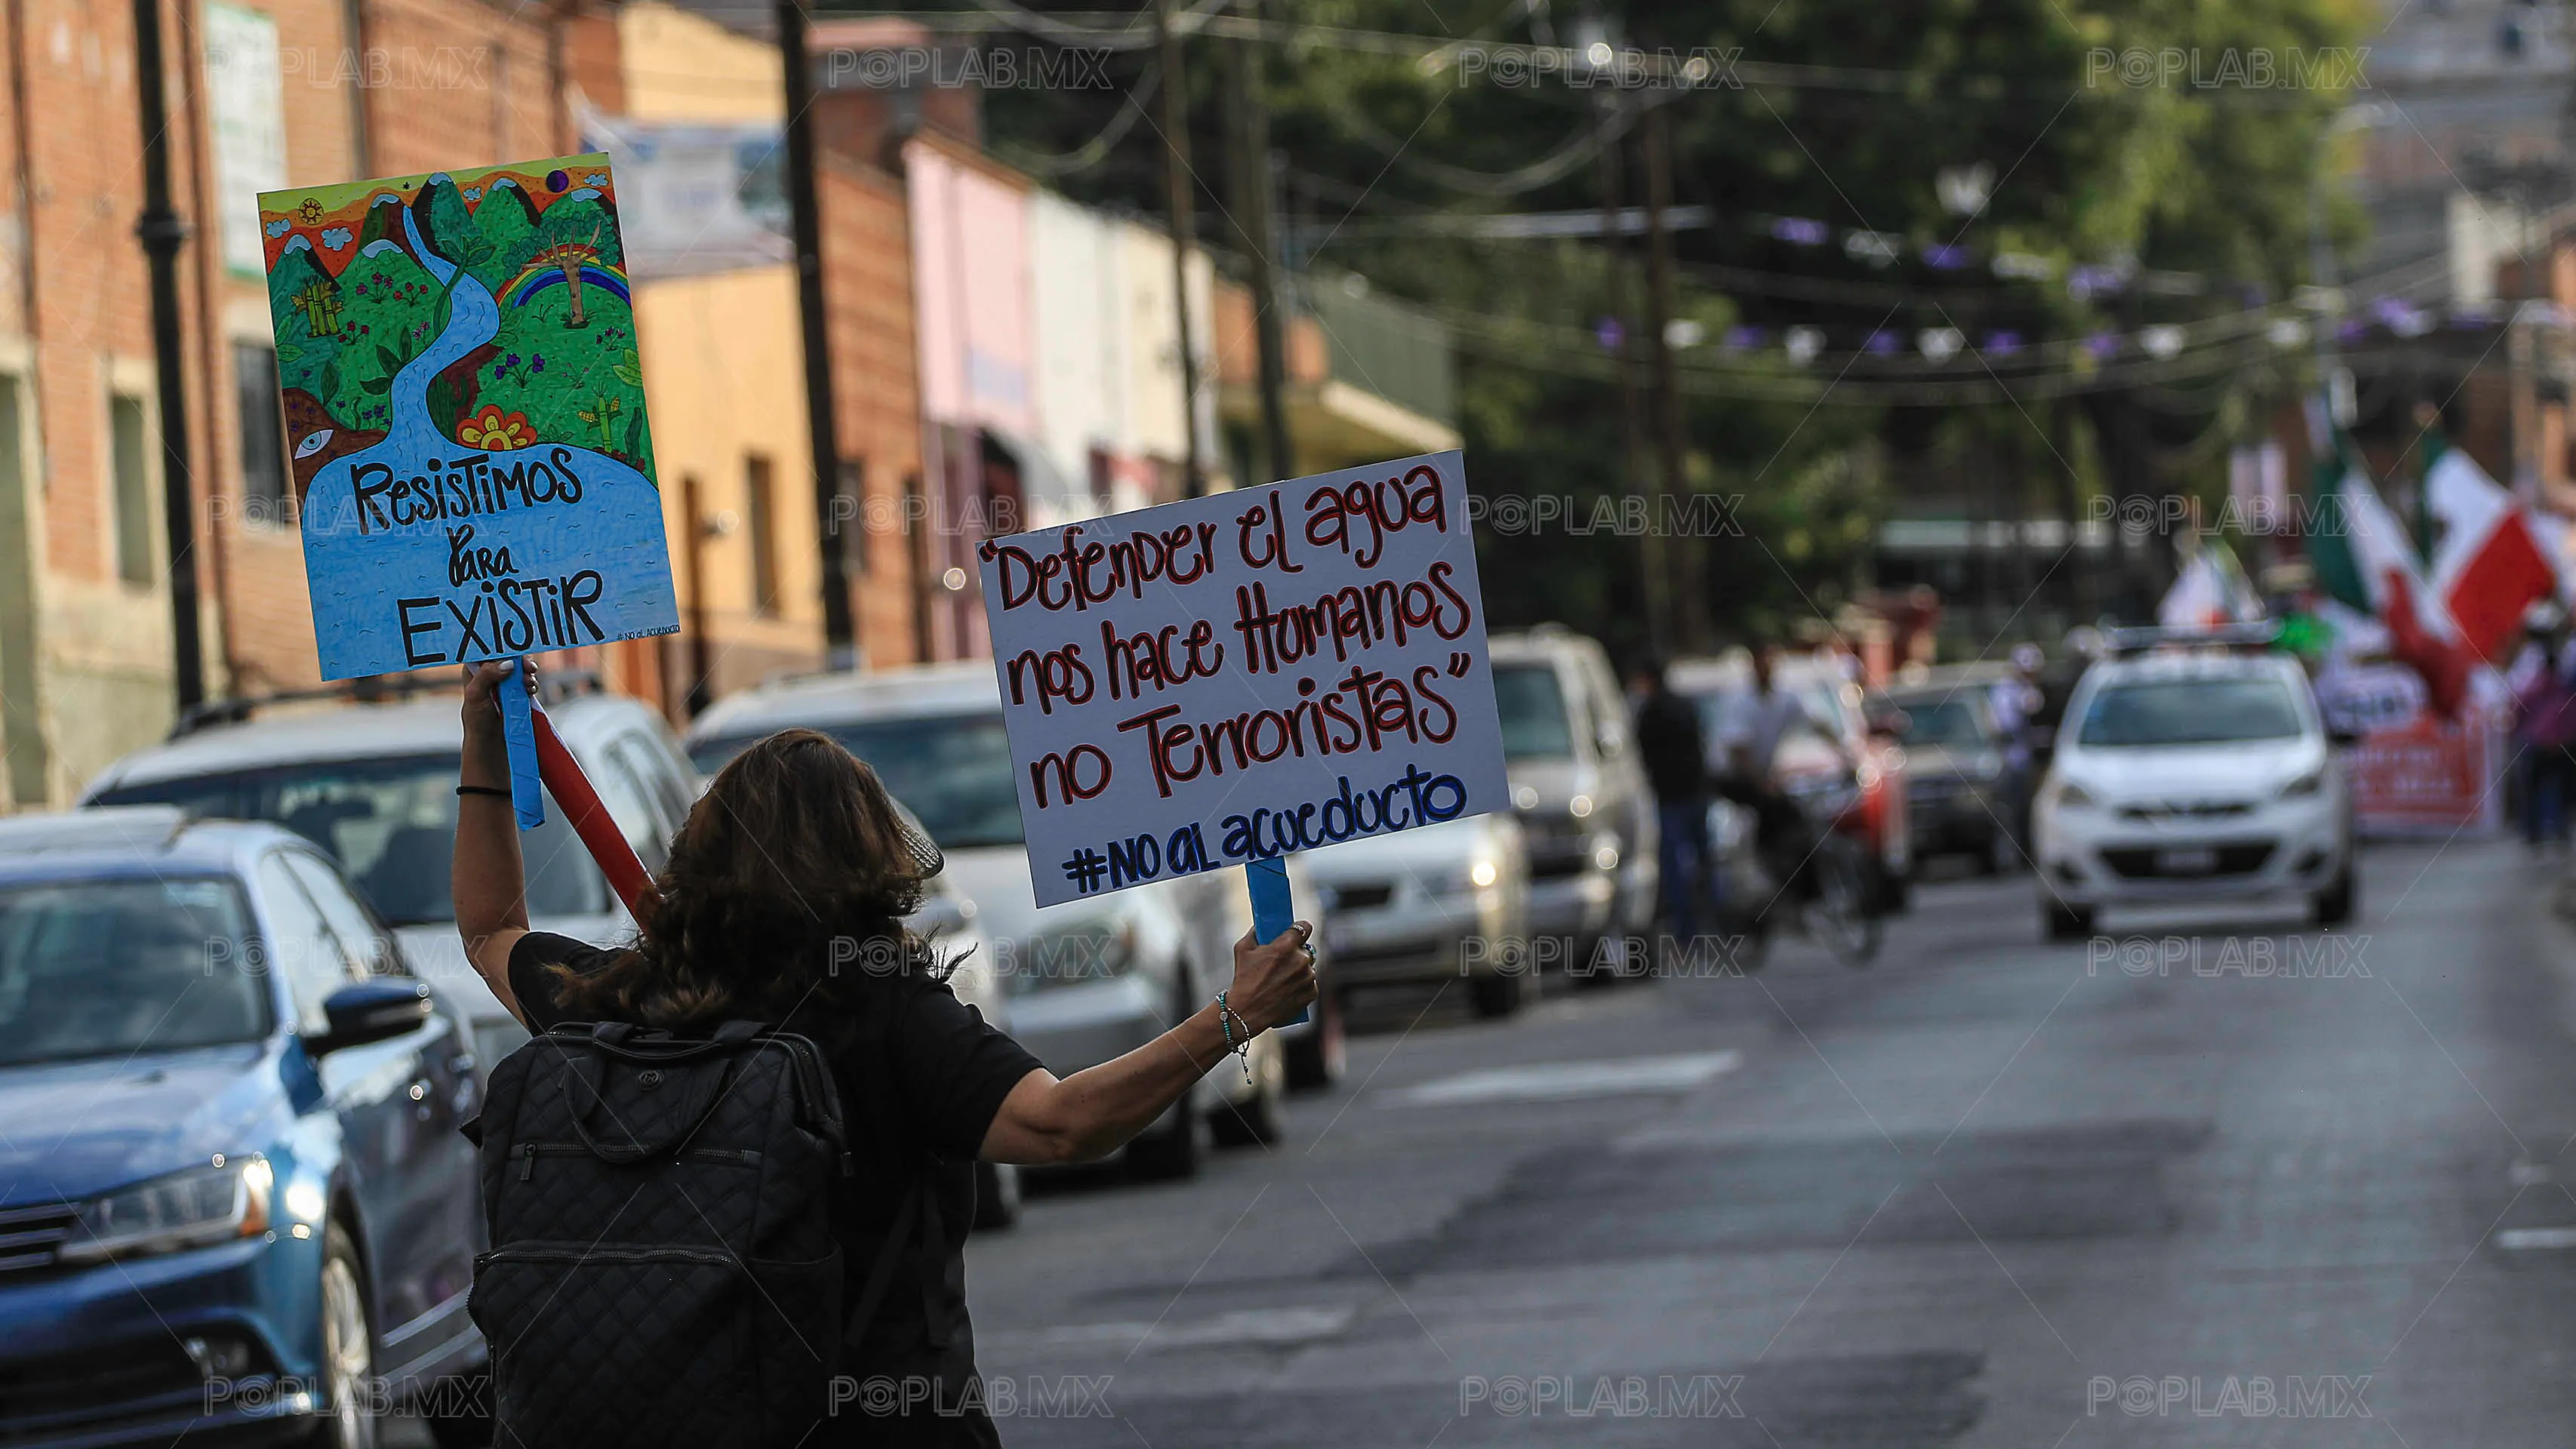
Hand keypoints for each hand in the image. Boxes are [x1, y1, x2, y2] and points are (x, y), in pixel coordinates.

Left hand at [460, 660, 533, 782]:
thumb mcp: (476, 697)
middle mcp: (488, 675)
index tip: (512, 651)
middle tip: (528, 666)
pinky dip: (531, 682)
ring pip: (519, 668)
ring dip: (527, 672)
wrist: (492, 747)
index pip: (485, 651)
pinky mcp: (517, 694)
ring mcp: (504, 684)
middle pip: (507, 657)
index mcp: (474, 671)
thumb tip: (508, 664)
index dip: (499, 648)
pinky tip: (531, 689)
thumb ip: (488, 676)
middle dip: (519, 660)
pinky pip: (526, 681)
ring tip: (529, 682)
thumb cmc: (477, 723)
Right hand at [1225, 920, 1319, 1033]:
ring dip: (1299, 970)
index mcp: (1286, 946)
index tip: (1295, 933)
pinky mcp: (1311, 993)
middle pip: (1306, 949)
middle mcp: (1301, 960)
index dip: (1299, 929)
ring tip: (1282, 979)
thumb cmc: (1243, 979)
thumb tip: (1262, 925)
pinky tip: (1287, 989)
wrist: (1246, 1012)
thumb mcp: (1242, 949)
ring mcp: (1308, 978)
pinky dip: (1302, 985)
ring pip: (1308, 967)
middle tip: (1282, 961)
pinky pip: (1310, 983)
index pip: (1304, 927)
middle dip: (1296, 953)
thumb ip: (1255, 932)